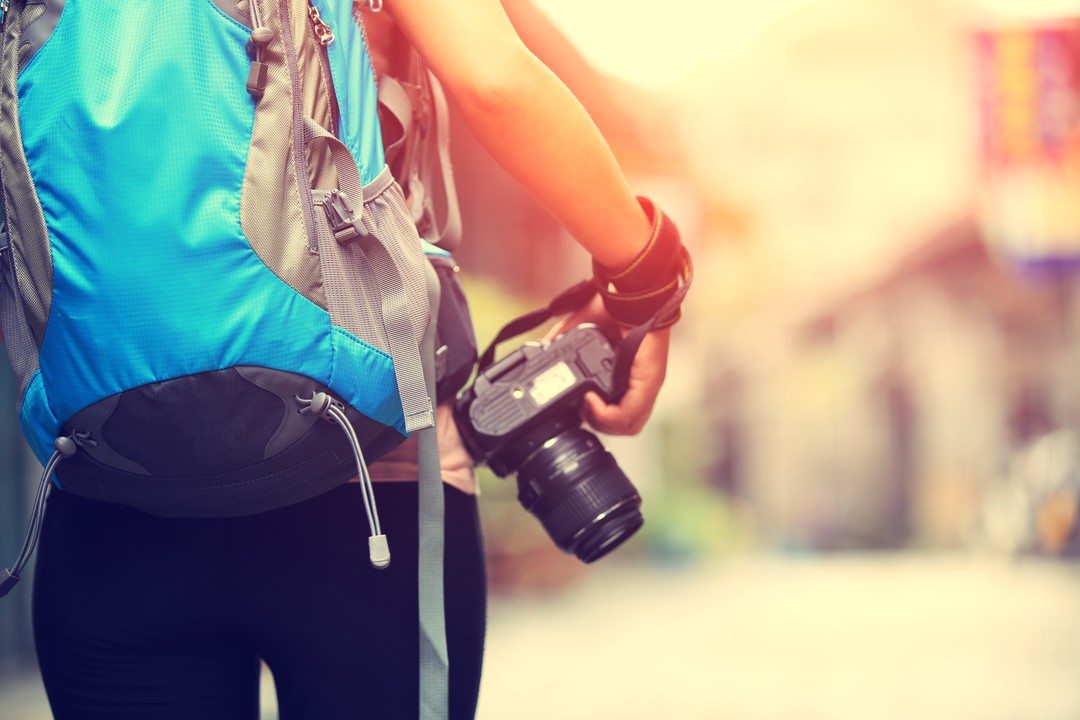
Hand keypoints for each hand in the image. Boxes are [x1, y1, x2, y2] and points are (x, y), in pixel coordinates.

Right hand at [546, 295, 669, 435]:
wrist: (627, 289)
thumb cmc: (610, 305)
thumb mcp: (578, 330)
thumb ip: (560, 344)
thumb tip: (538, 352)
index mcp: (627, 375)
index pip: (615, 411)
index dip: (594, 415)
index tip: (575, 405)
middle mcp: (640, 383)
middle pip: (621, 425)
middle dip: (595, 422)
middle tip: (578, 408)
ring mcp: (646, 385)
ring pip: (627, 426)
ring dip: (600, 422)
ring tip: (584, 406)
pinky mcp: (648, 382)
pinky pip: (628, 416)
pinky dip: (605, 416)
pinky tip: (591, 401)